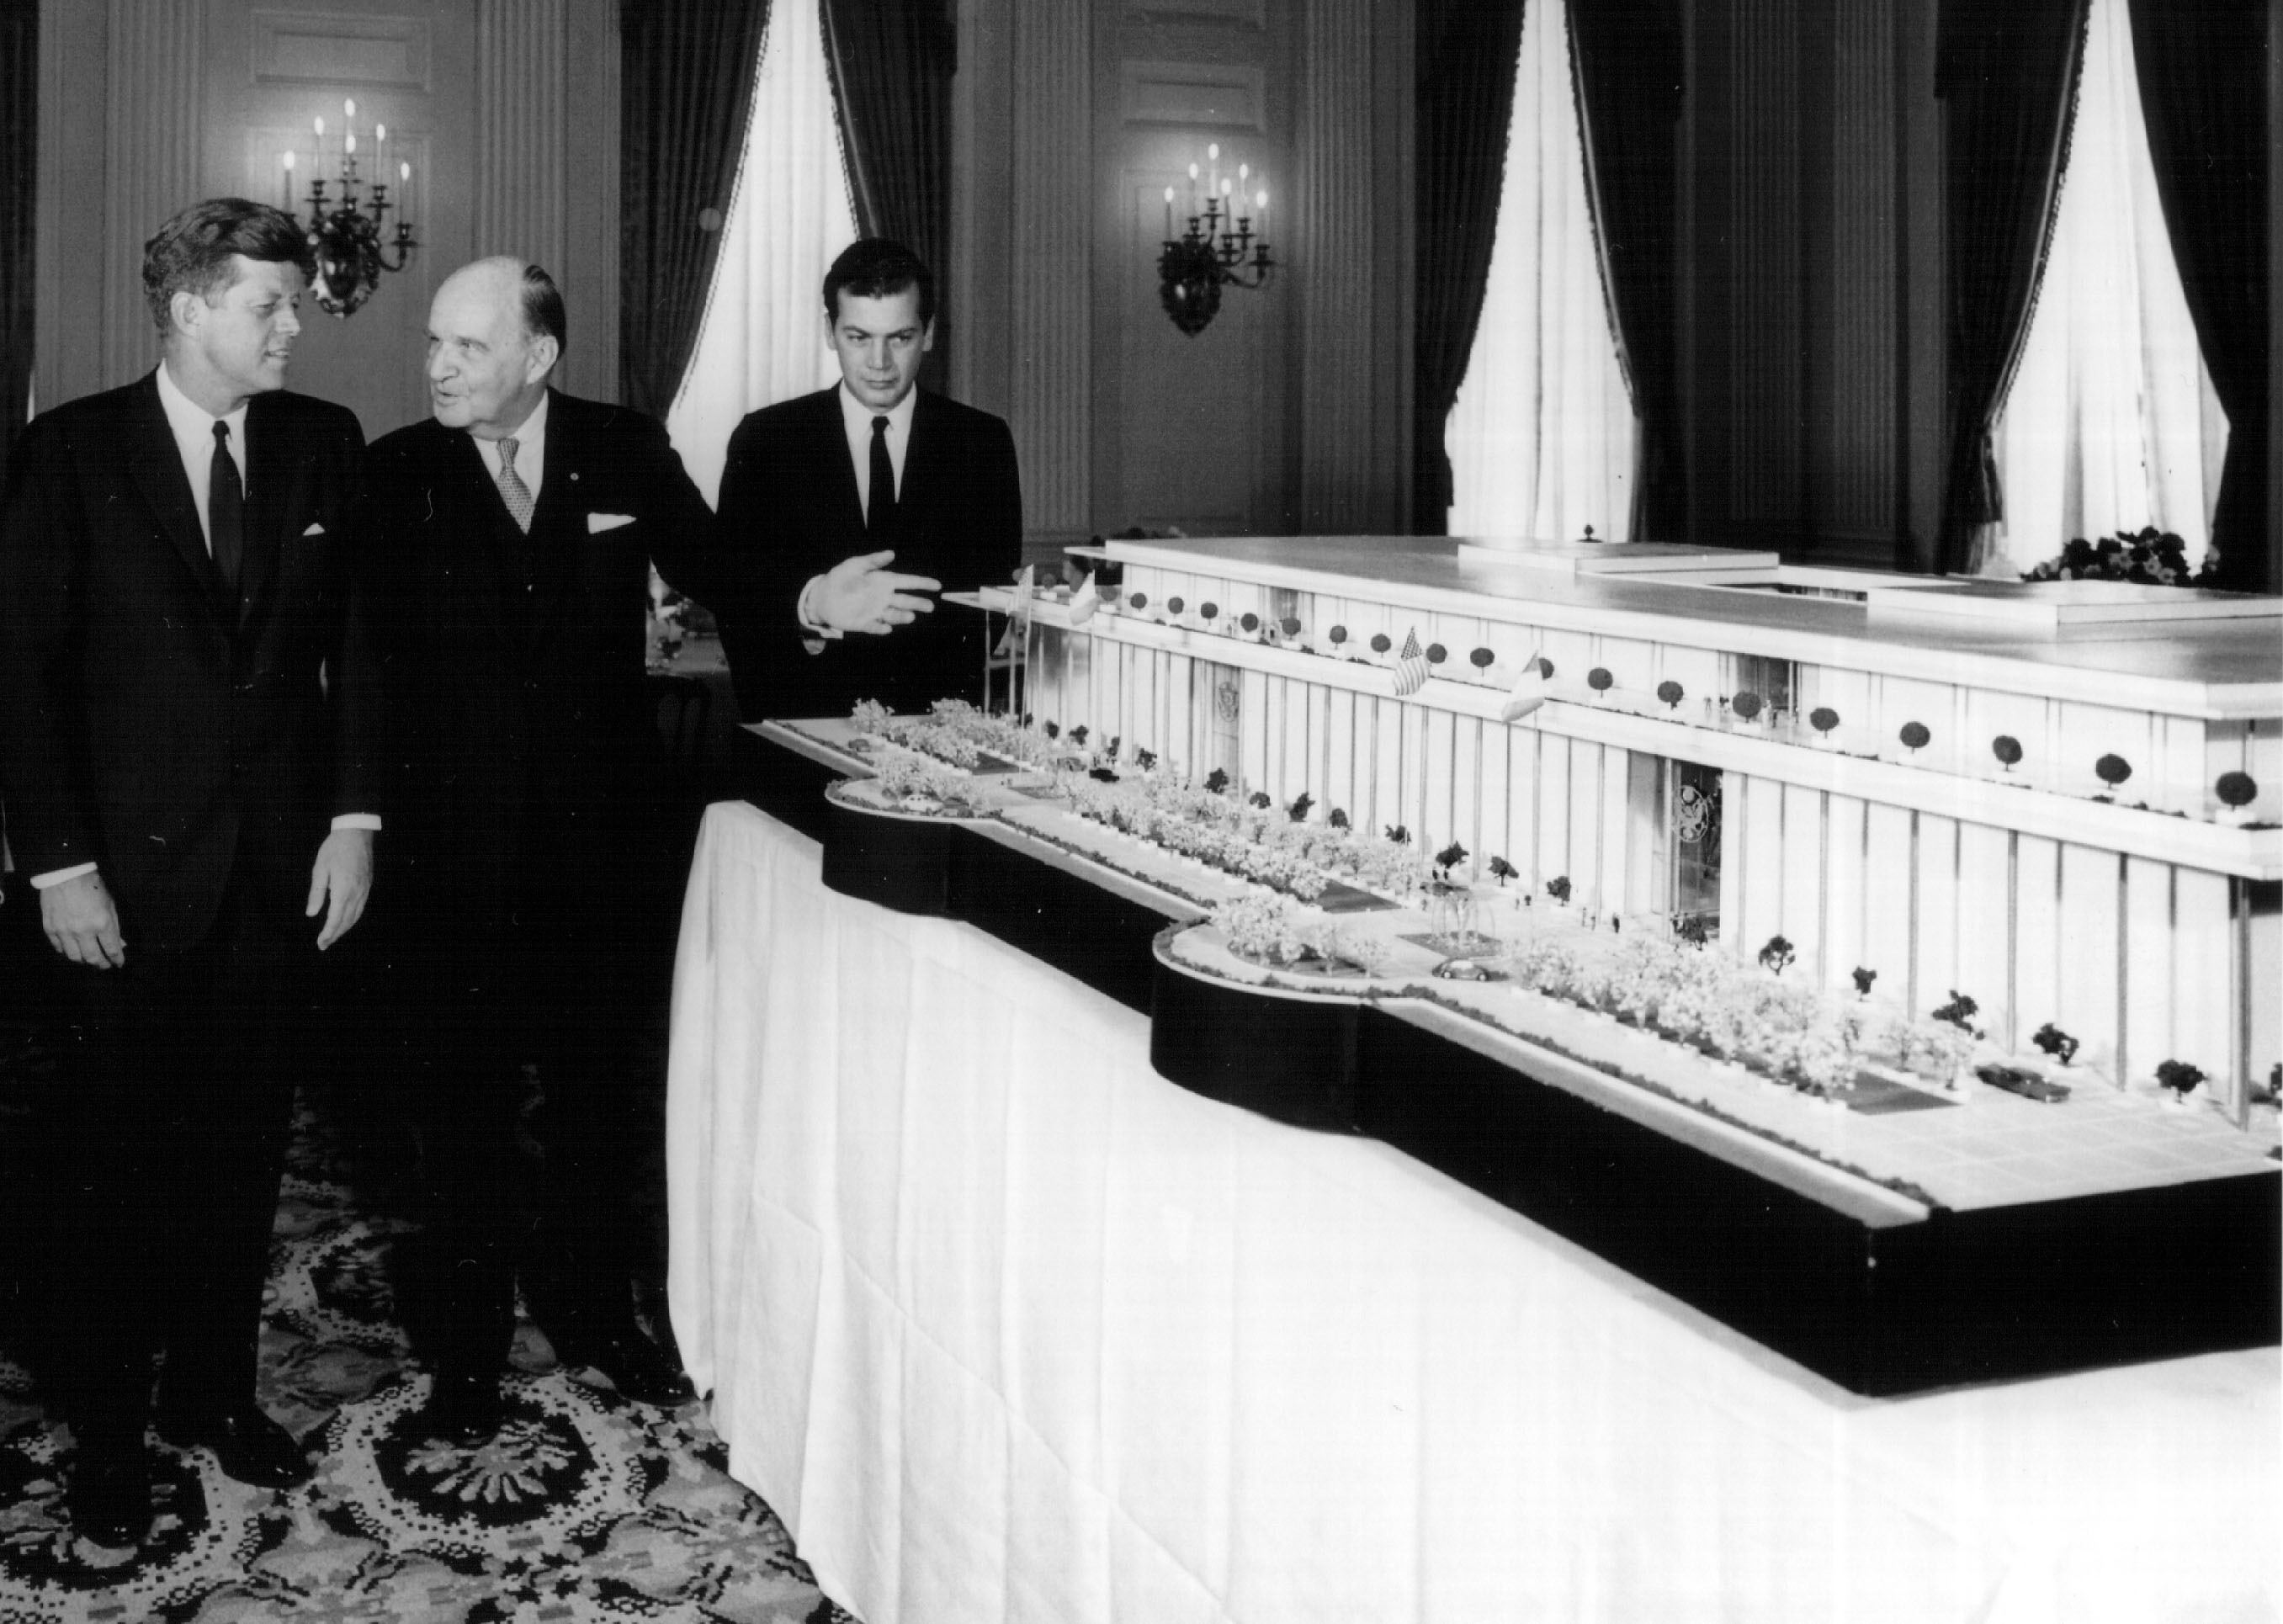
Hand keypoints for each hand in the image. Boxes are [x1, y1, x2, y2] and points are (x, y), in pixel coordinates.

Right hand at [41, 872, 125, 968]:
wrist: (65, 875)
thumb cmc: (92, 888)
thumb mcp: (110, 905)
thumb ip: (115, 927)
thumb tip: (121, 945)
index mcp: (101, 923)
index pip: (111, 950)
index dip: (117, 960)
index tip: (119, 964)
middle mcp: (82, 931)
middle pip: (92, 958)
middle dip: (101, 964)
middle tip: (104, 965)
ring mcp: (64, 931)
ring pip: (74, 957)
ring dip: (83, 960)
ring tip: (89, 959)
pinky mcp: (50, 928)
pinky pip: (59, 948)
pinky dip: (67, 951)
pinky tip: (73, 949)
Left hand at [306, 827, 373, 949]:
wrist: (357, 834)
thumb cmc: (335, 849)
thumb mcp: (320, 868)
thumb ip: (317, 893)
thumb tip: (311, 913)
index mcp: (343, 890)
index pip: (335, 918)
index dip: (328, 933)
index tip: (320, 943)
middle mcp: (356, 893)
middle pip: (347, 921)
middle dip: (335, 935)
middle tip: (324, 944)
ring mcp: (364, 890)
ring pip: (356, 916)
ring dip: (344, 928)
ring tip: (334, 936)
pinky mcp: (367, 886)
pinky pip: (361, 908)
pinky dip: (352, 918)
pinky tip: (346, 920)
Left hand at [813, 550, 940, 635]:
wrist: (822, 597)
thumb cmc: (840, 577)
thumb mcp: (855, 565)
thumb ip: (873, 561)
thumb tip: (892, 553)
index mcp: (883, 582)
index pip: (907, 582)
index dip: (922, 583)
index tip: (937, 585)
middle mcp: (883, 597)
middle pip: (905, 601)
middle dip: (918, 603)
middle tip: (930, 606)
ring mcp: (875, 611)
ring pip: (894, 615)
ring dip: (902, 616)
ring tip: (910, 616)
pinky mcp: (864, 623)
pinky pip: (875, 627)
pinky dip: (880, 628)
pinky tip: (886, 627)